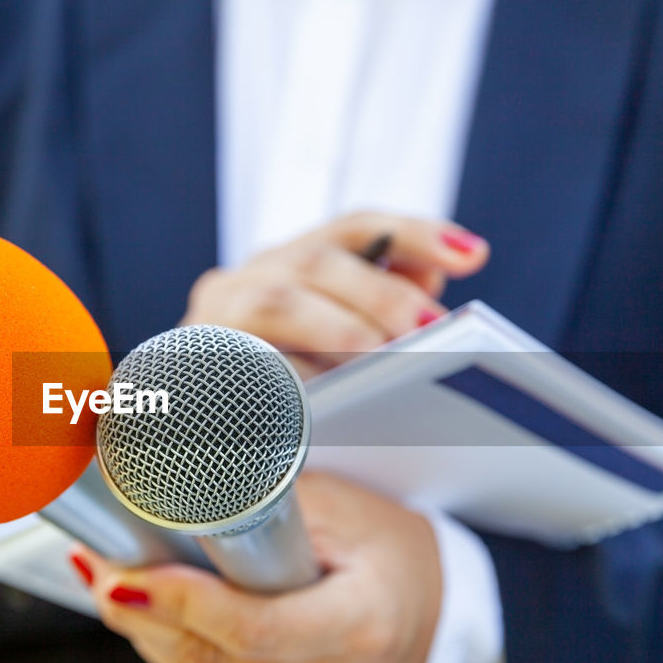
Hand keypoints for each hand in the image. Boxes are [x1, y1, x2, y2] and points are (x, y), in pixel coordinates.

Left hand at [71, 472, 442, 662]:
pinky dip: (174, 655)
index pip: (254, 628)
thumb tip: (180, 482)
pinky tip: (151, 618)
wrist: (434, 612)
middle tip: (101, 565)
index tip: (132, 569)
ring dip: (146, 635)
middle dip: (143, 612)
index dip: (182, 601)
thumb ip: (265, 502)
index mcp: (363, 623)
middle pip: (213, 659)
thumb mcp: (341, 508)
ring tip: (111, 583)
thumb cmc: (392, 553)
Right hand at [182, 212, 488, 375]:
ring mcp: (213, 316)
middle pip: (319, 264)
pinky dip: (290, 378)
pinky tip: (328, 400)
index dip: (414, 235)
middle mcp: (246, 278)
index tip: (473, 256)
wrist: (189, 434)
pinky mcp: (195, 360)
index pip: (356, 228)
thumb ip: (381, 306)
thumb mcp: (334, 343)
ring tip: (382, 359)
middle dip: (381, 294)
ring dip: (337, 328)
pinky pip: (247, 361)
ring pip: (279, 301)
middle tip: (429, 328)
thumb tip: (429, 291)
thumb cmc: (280, 390)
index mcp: (288, 261)